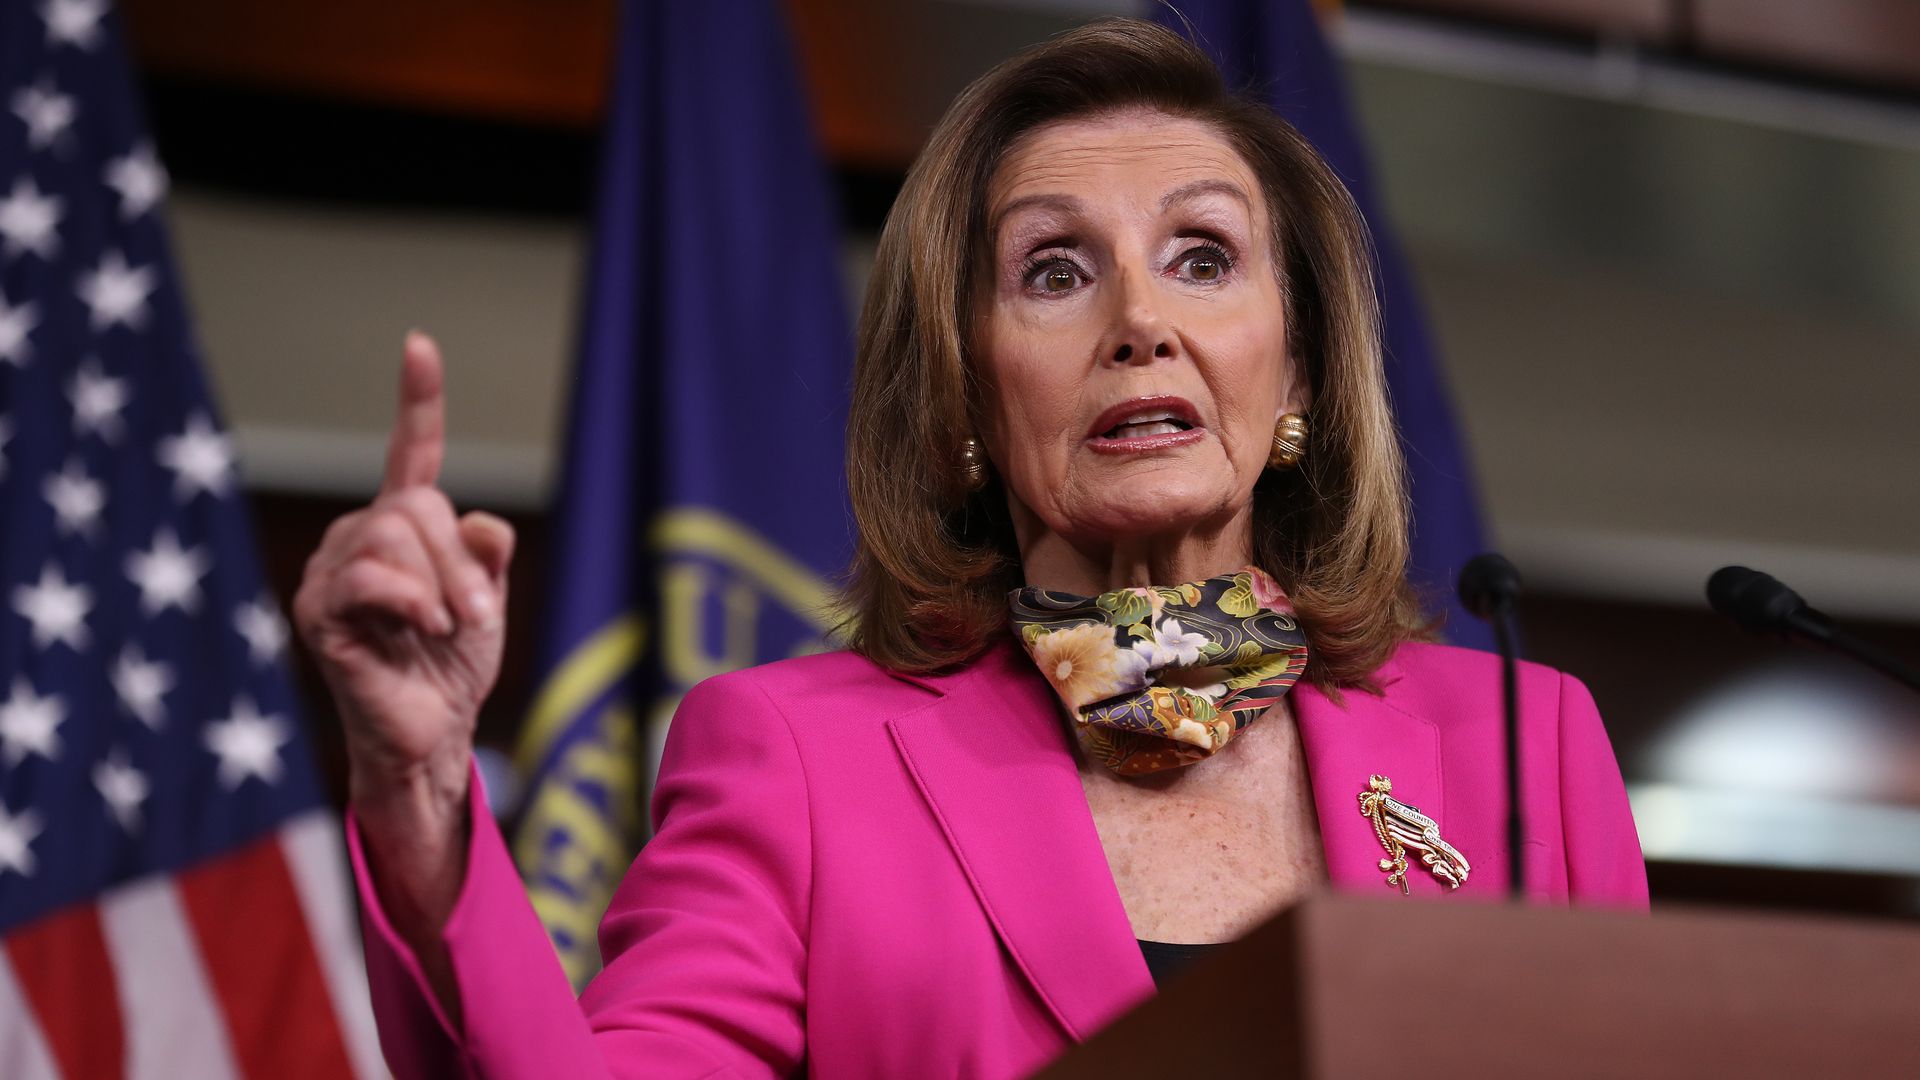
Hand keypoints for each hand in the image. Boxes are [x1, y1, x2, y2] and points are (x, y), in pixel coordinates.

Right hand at [293, 331, 514, 808]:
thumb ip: (485, 551)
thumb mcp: (487, 598)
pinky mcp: (318, 611)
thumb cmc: (454, 666)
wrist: (434, 733)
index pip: (409, 453)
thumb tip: (479, 521)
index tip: (419, 345)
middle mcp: (358, 538)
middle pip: (416, 506)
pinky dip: (411, 600)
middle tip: (476, 616)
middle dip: (460, 561)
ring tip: (445, 630)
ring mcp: (330, 572)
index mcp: (402, 527)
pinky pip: (370, 577)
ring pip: (395, 534)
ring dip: (441, 587)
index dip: (417, 400)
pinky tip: (422, 629)